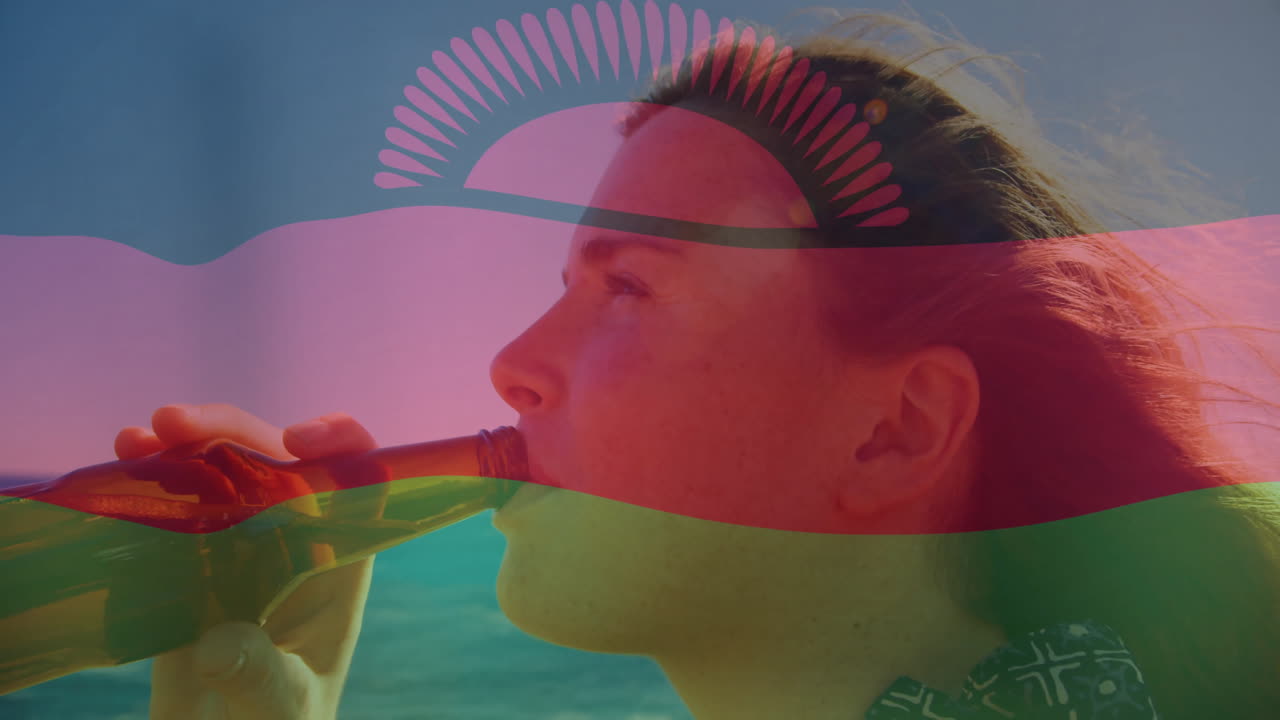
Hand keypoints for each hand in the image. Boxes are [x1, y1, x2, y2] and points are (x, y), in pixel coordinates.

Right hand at [115, 403, 378, 719]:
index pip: (359, 479)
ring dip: (184, 441)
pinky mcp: (189, 555)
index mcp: (337, 558)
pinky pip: (176, 500)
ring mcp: (239, 540)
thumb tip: (219, 644)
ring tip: (140, 438)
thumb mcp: (282, 705)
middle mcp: (293, 536)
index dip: (339, 443)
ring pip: (222, 467)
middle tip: (174, 424)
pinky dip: (152, 471)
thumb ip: (259, 676)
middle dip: (231, 429)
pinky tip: (125, 455)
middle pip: (275, 458)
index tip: (297, 438)